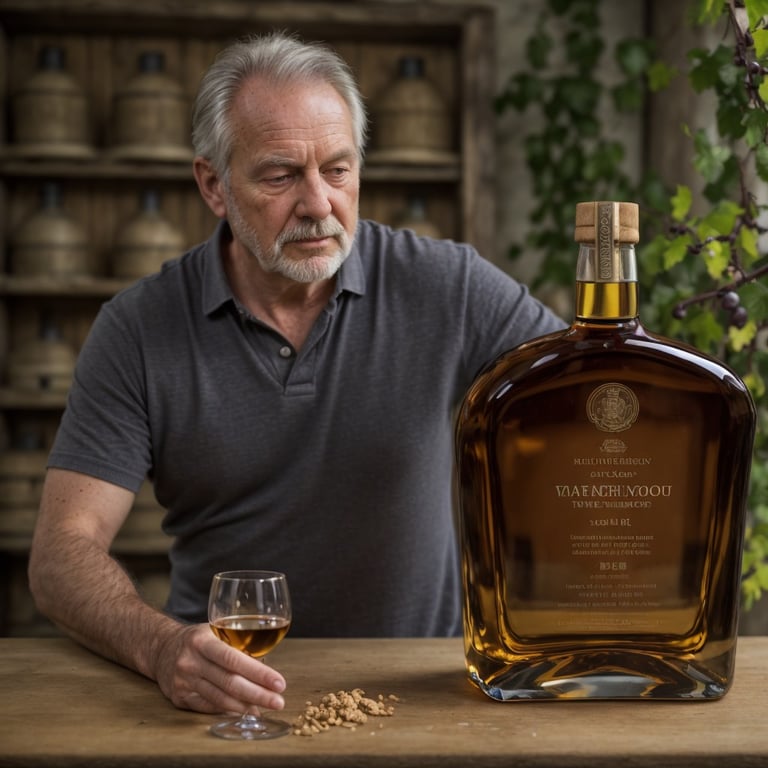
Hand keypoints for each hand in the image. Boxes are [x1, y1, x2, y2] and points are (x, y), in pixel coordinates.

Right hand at [152, 622, 286, 713]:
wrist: (161, 648)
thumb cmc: (197, 639)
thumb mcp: (215, 632)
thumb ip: (238, 646)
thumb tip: (267, 667)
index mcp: (202, 641)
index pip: (234, 659)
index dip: (258, 673)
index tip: (278, 682)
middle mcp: (191, 662)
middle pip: (229, 683)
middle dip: (257, 694)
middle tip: (278, 701)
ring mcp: (183, 682)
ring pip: (220, 699)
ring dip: (245, 706)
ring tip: (265, 709)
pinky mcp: (179, 698)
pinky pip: (209, 707)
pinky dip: (228, 710)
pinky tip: (244, 711)